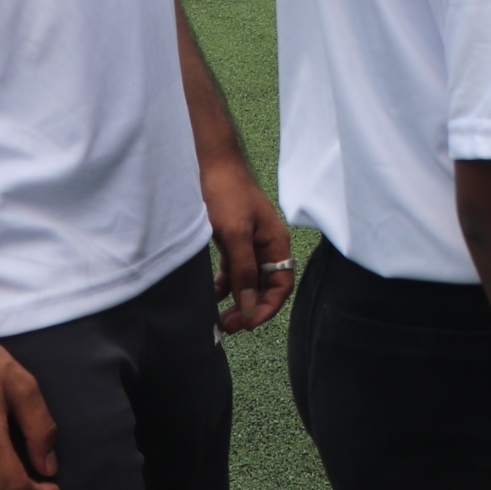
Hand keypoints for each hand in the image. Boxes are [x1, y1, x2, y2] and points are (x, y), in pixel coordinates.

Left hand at [203, 157, 293, 332]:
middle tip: (228, 325)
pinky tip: (211, 295)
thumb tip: (250, 305)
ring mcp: (249, 244)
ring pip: (248, 281)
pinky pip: (233, 271)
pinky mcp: (232, 241)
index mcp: (276, 243)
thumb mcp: (235, 235)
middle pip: (265, 286)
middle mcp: (266, 246)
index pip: (282, 284)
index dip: (268, 307)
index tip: (247, 324)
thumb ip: (244, 271)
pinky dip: (225, 286)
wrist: (209, 164)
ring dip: (237, 300)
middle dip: (250, 307)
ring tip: (219, 317)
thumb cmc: (226, 194)